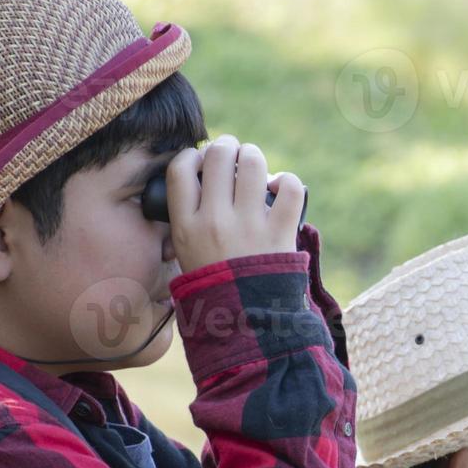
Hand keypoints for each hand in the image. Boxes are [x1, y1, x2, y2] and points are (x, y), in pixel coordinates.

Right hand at [166, 134, 305, 272]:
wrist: (245, 320)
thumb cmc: (216, 282)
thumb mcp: (185, 253)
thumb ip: (188, 218)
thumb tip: (199, 181)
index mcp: (186, 226)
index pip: (180, 169)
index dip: (192, 156)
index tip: (201, 163)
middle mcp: (214, 220)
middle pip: (217, 155)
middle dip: (227, 147)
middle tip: (233, 157)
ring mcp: (248, 225)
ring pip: (252, 161)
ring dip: (255, 157)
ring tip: (255, 170)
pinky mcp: (279, 231)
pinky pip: (288, 186)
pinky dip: (286, 181)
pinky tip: (279, 190)